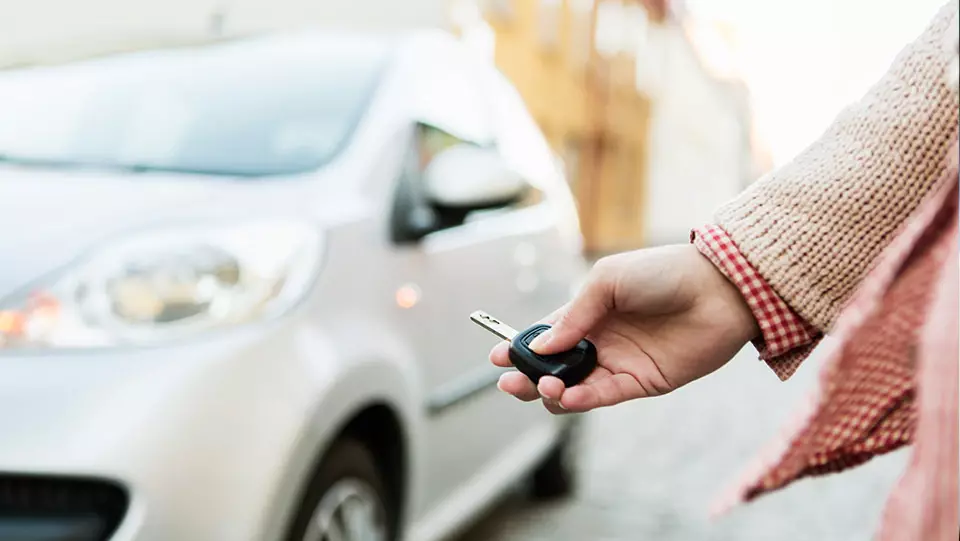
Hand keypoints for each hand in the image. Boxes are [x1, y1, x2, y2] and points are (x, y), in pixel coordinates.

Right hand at [490, 244, 759, 413]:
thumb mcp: (608, 280)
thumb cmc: (664, 273)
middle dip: (527, 378)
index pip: (545, 336)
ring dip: (552, 392)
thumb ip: (573, 315)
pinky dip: (581, 400)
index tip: (498, 359)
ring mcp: (618, 363)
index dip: (520, 349)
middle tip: (510, 381)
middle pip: (552, 369)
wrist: (719, 290)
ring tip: (547, 385)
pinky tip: (567, 396)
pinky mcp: (641, 382)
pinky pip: (603, 396)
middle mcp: (599, 341)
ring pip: (573, 388)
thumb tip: (539, 348)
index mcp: (587, 313)